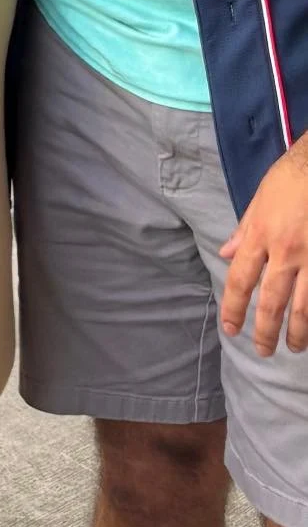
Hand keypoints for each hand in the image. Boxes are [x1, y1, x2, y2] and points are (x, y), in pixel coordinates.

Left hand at [219, 141, 307, 354]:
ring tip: (295, 347)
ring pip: (304, 306)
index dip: (232, 308)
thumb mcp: (261, 196)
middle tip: (263, 351)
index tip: (230, 328)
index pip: (240, 280)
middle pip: (271, 301)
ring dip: (298, 331)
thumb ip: (245, 229)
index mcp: (261, 234)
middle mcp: (285, 250)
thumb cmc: (294, 175)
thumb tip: (226, 252)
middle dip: (265, 330)